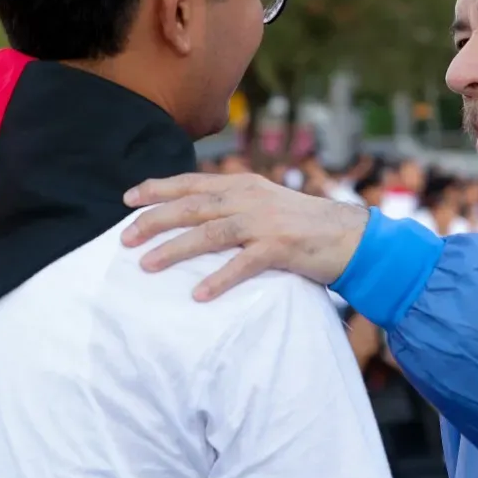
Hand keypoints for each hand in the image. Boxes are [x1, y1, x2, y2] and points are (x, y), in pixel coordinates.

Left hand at [122, 173, 368, 299]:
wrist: (352, 236)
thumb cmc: (305, 226)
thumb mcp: (266, 204)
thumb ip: (235, 205)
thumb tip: (197, 217)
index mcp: (244, 184)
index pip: (192, 183)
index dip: (158, 189)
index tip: (127, 199)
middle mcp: (250, 197)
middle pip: (192, 206)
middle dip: (155, 220)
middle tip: (125, 239)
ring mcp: (265, 222)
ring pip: (210, 232)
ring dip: (175, 249)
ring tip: (147, 265)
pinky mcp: (281, 247)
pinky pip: (243, 264)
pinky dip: (219, 279)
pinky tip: (198, 294)